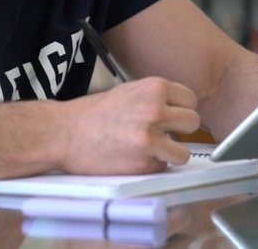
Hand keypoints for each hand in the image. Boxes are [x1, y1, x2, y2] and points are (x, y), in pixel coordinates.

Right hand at [61, 77, 201, 173]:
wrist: (64, 133)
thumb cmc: (92, 114)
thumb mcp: (128, 91)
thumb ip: (155, 97)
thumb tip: (178, 107)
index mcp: (154, 88)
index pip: (191, 100)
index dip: (182, 110)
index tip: (174, 117)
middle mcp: (155, 111)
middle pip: (193, 122)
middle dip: (181, 131)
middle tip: (166, 134)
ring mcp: (150, 138)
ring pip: (183, 152)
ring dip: (171, 154)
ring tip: (153, 150)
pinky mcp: (142, 162)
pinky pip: (162, 168)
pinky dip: (152, 166)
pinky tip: (135, 158)